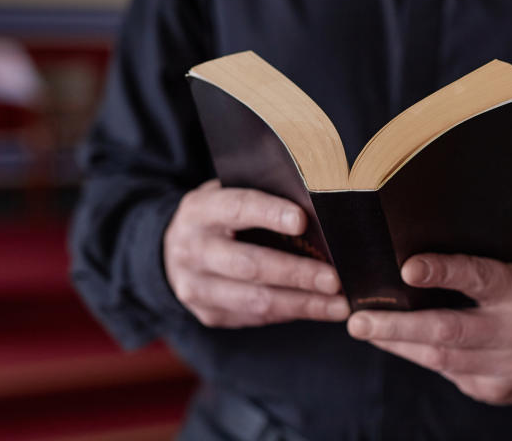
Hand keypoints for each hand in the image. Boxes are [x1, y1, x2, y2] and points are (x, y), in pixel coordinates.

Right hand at [164, 180, 349, 326]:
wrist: (172, 250)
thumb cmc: (220, 216)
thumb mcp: (229, 195)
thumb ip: (263, 197)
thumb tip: (317, 206)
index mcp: (200, 211)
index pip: (237, 208)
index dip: (270, 214)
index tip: (303, 222)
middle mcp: (193, 250)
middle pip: (249, 264)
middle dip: (297, 273)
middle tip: (335, 279)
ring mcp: (196, 287)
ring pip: (255, 300)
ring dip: (303, 304)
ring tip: (339, 305)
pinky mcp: (208, 313)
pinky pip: (256, 316)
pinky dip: (291, 312)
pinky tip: (318, 309)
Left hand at [347, 254, 511, 404]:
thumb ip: (480, 257)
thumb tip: (419, 240)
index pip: (478, 277)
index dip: (442, 272)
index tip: (407, 269)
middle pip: (447, 330)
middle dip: (397, 325)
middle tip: (358, 319)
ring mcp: (505, 366)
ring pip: (439, 358)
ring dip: (397, 343)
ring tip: (364, 329)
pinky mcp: (492, 390)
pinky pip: (445, 373)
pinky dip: (416, 355)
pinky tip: (395, 342)